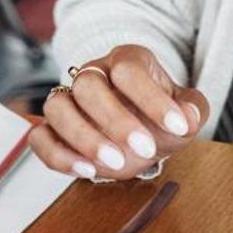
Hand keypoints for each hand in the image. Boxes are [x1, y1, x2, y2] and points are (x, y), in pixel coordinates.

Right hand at [28, 44, 208, 180]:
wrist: (140, 131)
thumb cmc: (158, 118)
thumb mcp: (185, 111)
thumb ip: (193, 110)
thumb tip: (189, 117)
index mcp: (125, 61)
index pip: (129, 70)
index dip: (152, 98)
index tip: (179, 127)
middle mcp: (91, 74)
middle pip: (88, 85)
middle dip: (115, 120)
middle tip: (145, 149)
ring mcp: (67, 100)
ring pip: (56, 107)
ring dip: (83, 138)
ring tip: (114, 164)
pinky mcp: (51, 129)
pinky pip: (38, 138)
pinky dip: (58, 156)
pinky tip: (87, 171)